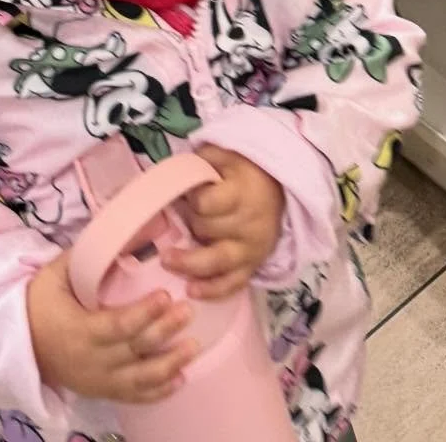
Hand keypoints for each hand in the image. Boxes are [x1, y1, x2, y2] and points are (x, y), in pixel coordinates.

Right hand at [27, 249, 198, 403]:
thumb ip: (83, 257)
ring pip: (140, 378)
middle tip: (188, 311)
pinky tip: (180, 380)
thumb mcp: (53, 275)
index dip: (144, 313)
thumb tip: (117, 233)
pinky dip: (158, 391)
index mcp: (79, 330)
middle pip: (134, 349)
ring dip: (170, 364)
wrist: (17, 344)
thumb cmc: (38, 304)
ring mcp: (98, 380)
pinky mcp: (102, 391)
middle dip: (164, 331)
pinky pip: (133, 396)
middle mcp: (91, 360)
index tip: (166, 296)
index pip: (118, 324)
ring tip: (194, 347)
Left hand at [165, 146, 284, 300]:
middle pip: (207, 230)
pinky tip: (192, 291)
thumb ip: (199, 162)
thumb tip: (170, 174)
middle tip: (175, 217)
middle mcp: (248, 223)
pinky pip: (233, 284)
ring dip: (190, 265)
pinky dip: (213, 291)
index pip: (207, 203)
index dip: (190, 200)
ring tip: (167, 261)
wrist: (278, 189)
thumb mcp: (222, 155)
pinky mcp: (253, 265)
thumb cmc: (243, 171)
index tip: (181, 194)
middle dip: (188, 225)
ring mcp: (252, 248)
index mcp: (240, 193)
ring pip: (219, 262)